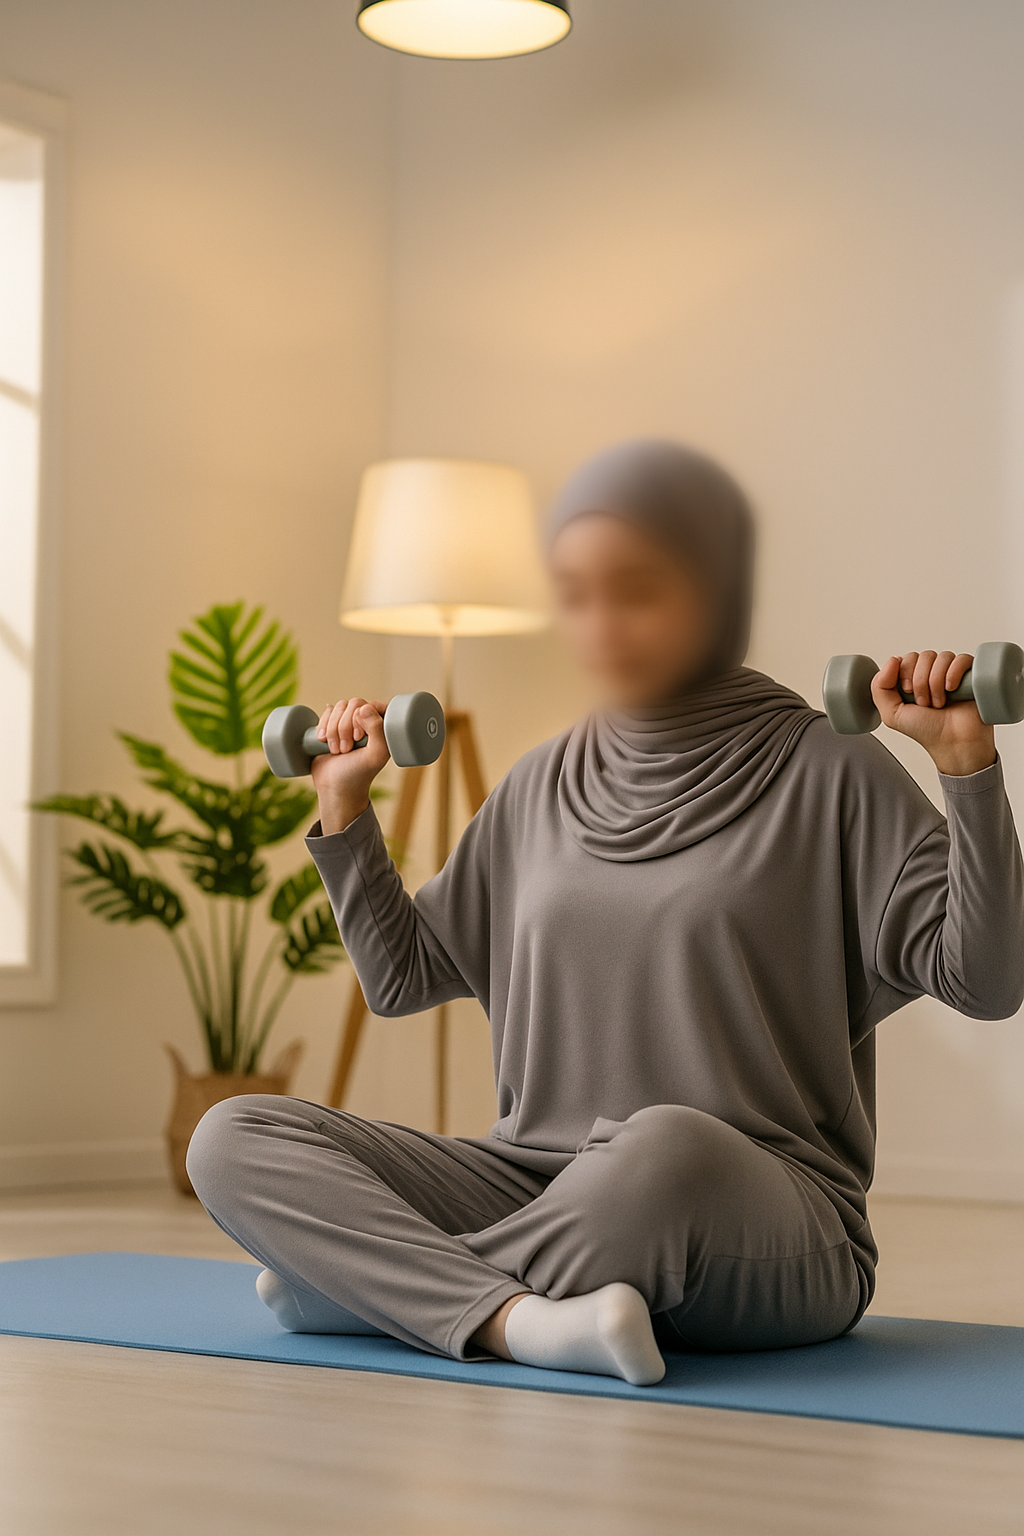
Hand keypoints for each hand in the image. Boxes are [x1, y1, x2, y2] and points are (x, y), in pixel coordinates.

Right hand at [310, 698, 389, 834]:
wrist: (335, 787)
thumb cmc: (359, 774)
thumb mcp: (375, 755)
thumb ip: (377, 730)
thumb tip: (364, 707)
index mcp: (382, 726)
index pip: (372, 704)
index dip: (362, 716)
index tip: (359, 737)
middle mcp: (366, 722)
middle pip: (353, 704)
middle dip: (345, 727)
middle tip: (346, 749)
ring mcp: (348, 722)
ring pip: (338, 707)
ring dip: (333, 729)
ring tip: (336, 750)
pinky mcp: (331, 726)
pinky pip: (326, 712)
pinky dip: (323, 726)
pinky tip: (323, 742)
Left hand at [871, 652, 996, 775]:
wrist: (953, 743)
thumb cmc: (926, 730)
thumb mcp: (892, 713)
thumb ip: (880, 688)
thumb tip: (892, 659)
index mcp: (913, 678)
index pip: (906, 658)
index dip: (905, 672)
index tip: (908, 693)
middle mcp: (933, 673)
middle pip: (923, 656)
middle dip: (921, 681)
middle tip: (924, 703)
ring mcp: (953, 673)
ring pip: (942, 657)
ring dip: (936, 682)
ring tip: (939, 703)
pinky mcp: (971, 674)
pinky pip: (962, 659)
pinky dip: (953, 673)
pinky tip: (952, 689)